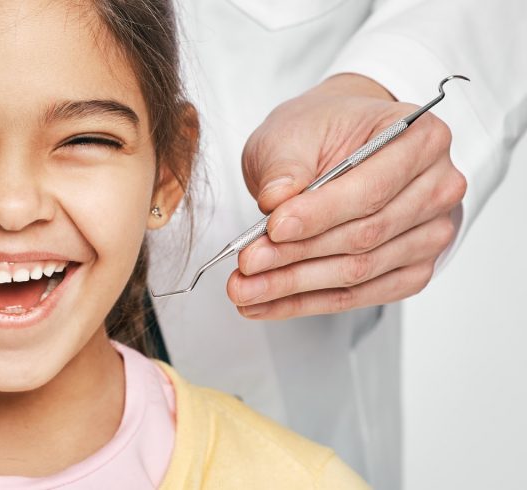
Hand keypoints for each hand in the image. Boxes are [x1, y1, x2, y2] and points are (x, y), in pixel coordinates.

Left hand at [228, 74, 466, 319]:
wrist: (333, 145)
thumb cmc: (322, 132)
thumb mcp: (291, 133)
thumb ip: (285, 166)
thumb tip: (276, 200)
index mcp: (421, 140)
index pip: (371, 190)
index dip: (320, 214)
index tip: (274, 228)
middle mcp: (437, 188)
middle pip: (366, 236)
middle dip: (298, 255)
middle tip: (248, 264)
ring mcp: (430, 233)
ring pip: (360, 272)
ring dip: (296, 286)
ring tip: (246, 289)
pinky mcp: (412, 269)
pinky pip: (359, 296)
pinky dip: (308, 302)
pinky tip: (268, 303)